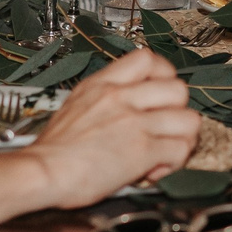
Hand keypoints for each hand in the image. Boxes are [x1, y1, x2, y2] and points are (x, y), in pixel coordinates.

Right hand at [13, 49, 199, 208]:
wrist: (41, 172)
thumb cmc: (54, 149)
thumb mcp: (76, 105)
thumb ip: (105, 99)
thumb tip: (130, 108)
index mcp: (103, 83)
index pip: (149, 59)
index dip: (163, 77)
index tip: (159, 96)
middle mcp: (121, 97)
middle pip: (179, 89)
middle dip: (177, 112)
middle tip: (162, 129)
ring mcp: (134, 122)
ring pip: (189, 120)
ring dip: (181, 140)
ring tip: (162, 152)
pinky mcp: (142, 150)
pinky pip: (180, 150)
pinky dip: (173, 163)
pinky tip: (153, 171)